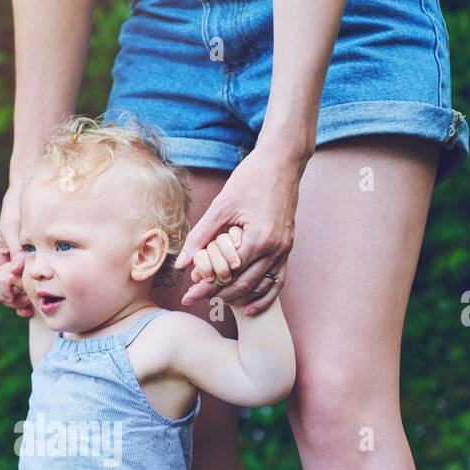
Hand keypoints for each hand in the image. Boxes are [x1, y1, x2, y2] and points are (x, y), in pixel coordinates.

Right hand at [0, 183, 33, 317]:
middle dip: (11, 297)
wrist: (27, 202)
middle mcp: (6, 270)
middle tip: (23, 294)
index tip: (12, 280)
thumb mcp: (12, 229)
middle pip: (2, 295)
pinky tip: (32, 306)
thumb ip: (15, 249)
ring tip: (30, 302)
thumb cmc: (15, 213)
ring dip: (20, 301)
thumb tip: (19, 267)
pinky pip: (26, 294)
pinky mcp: (32, 274)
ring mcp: (19, 274)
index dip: (2, 288)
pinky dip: (27, 302)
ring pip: (14, 298)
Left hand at [174, 144, 300, 314]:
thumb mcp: (221, 206)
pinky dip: (264, 295)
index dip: (206, 286)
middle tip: (196, 300)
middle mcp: (276, 248)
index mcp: (259, 238)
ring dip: (239, 298)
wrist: (282, 162)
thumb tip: (181, 263)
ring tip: (218, 303)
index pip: (229, 273)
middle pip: (244, 284)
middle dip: (218, 296)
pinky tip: (249, 307)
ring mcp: (285, 249)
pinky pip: (278, 280)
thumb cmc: (251, 179)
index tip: (189, 295)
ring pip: (262, 287)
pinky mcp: (288, 247)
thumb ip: (200, 236)